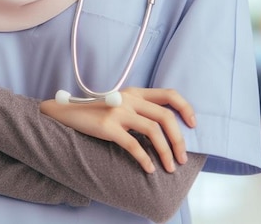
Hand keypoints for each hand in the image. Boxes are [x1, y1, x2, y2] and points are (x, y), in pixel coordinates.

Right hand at [39, 87, 195, 173]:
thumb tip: (166, 126)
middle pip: (165, 116)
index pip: (169, 94)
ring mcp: (118, 111)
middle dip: (178, 139)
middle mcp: (129, 97)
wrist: (68, 112)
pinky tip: (149, 169)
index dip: (185, 108)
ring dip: (166, 152)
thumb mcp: (121, 102)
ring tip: (170, 167)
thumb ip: (140, 107)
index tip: (193, 125)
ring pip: (153, 130)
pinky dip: (145, 159)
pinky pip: (133, 145)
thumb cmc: (97, 111)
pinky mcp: (108, 126)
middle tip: (182, 158)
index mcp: (136, 91)